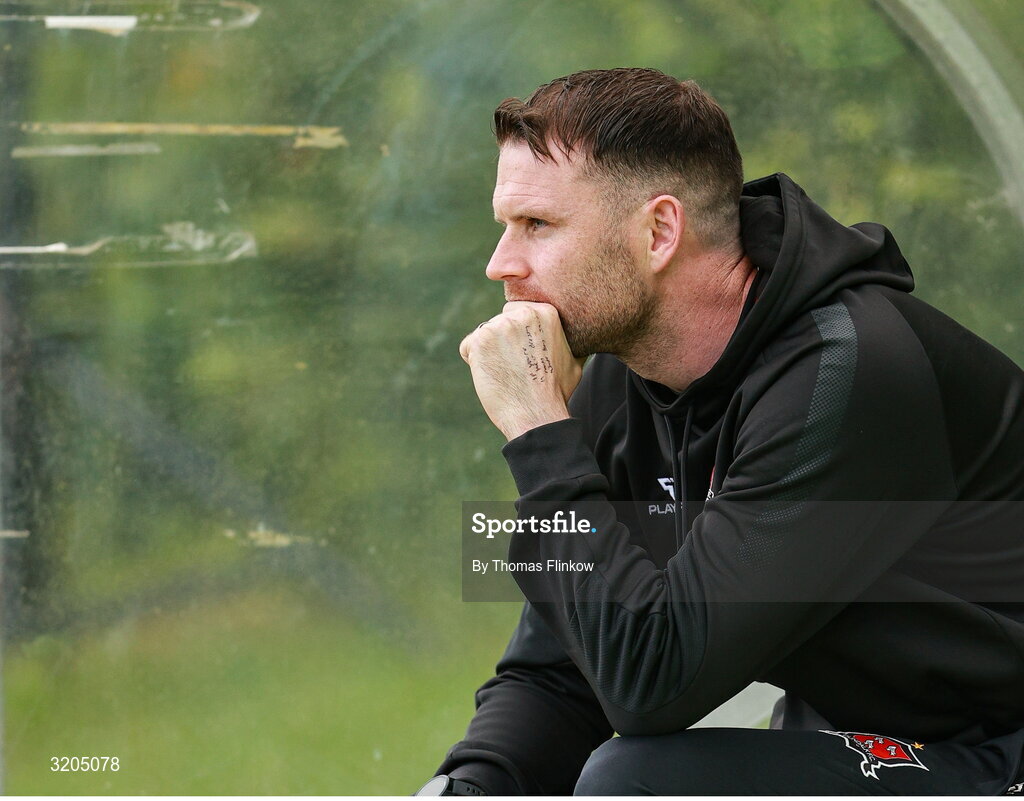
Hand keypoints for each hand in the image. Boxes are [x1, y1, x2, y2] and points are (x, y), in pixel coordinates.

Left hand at [459, 301, 584, 440]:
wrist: (537, 415)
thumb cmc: (555, 392)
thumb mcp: (574, 357)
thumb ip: (563, 337)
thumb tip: (568, 332)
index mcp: (545, 312)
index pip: (517, 312)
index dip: (519, 336)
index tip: (526, 355)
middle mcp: (522, 314)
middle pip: (500, 321)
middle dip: (503, 341)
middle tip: (517, 367)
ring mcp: (499, 325)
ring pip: (484, 334)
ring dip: (490, 352)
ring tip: (507, 373)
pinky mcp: (479, 340)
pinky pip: (468, 347)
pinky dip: (474, 362)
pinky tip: (493, 376)